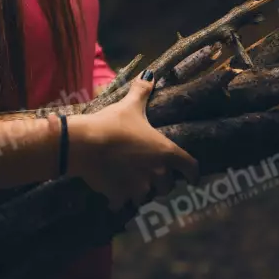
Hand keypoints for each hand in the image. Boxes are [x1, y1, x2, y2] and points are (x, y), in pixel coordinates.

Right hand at [66, 75, 198, 210]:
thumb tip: (150, 74)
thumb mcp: (130, 105)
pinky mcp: (121, 196)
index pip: (190, 167)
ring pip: (146, 196)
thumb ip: (142, 92)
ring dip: (141, 192)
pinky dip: (119, 200)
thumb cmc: (113, 123)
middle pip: (167, 186)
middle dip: (161, 182)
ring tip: (132, 185)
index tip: (192, 179)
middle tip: (151, 175)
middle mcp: (157, 173)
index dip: (192, 173)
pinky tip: (113, 196)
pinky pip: (123, 203)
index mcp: (166, 152)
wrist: (86, 144)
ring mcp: (139, 187)